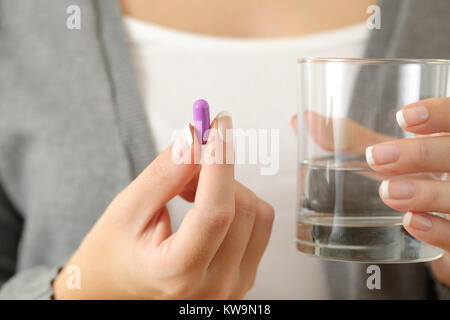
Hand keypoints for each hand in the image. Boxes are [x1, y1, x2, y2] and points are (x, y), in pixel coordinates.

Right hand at [53, 113, 273, 298]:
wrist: (117, 288)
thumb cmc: (114, 254)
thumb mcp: (126, 210)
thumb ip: (164, 175)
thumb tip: (195, 138)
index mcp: (176, 274)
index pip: (215, 211)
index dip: (220, 161)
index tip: (217, 125)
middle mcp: (213, 288)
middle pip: (242, 208)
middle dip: (217, 172)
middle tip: (186, 162)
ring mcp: (233, 287)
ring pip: (258, 214)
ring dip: (228, 187)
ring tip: (190, 191)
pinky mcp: (244, 277)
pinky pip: (260, 226)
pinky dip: (237, 203)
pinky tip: (208, 205)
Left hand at [291, 97, 449, 286]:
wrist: (437, 227)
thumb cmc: (410, 180)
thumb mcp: (387, 156)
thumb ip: (350, 139)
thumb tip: (303, 120)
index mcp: (449, 143)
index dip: (440, 114)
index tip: (403, 117)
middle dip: (420, 154)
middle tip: (376, 158)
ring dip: (425, 193)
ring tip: (388, 192)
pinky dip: (437, 230)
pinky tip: (411, 223)